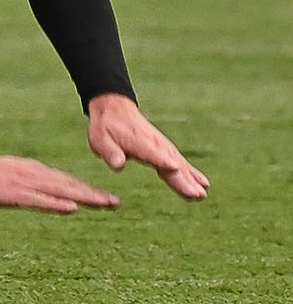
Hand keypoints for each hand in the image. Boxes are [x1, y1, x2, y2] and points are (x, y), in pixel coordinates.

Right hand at [0, 149, 119, 211]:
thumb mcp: (12, 180)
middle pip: (70, 186)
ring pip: (61, 192)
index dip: (88, 191)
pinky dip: (57, 203)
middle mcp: (36, 176)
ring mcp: (26, 184)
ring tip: (104, 203)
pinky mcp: (15, 193)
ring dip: (84, 197)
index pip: (67, 184)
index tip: (108, 199)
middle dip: (94, 195)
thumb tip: (47, 197)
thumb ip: (31, 188)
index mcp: (35, 173)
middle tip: (117, 203)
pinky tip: (71, 207)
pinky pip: (40, 200)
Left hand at [88, 92, 206, 199]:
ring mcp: (162, 146)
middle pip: (172, 163)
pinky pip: (181, 163)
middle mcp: (155, 144)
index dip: (164, 162)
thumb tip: (117, 165)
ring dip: (192, 179)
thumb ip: (109, 152)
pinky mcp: (164, 150)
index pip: (154, 154)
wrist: (114, 108)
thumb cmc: (105, 126)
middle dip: (185, 179)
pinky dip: (192, 173)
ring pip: (180, 164)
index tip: (177, 171)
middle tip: (198, 195)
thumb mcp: (99, 138)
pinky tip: (203, 184)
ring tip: (203, 194)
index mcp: (139, 142)